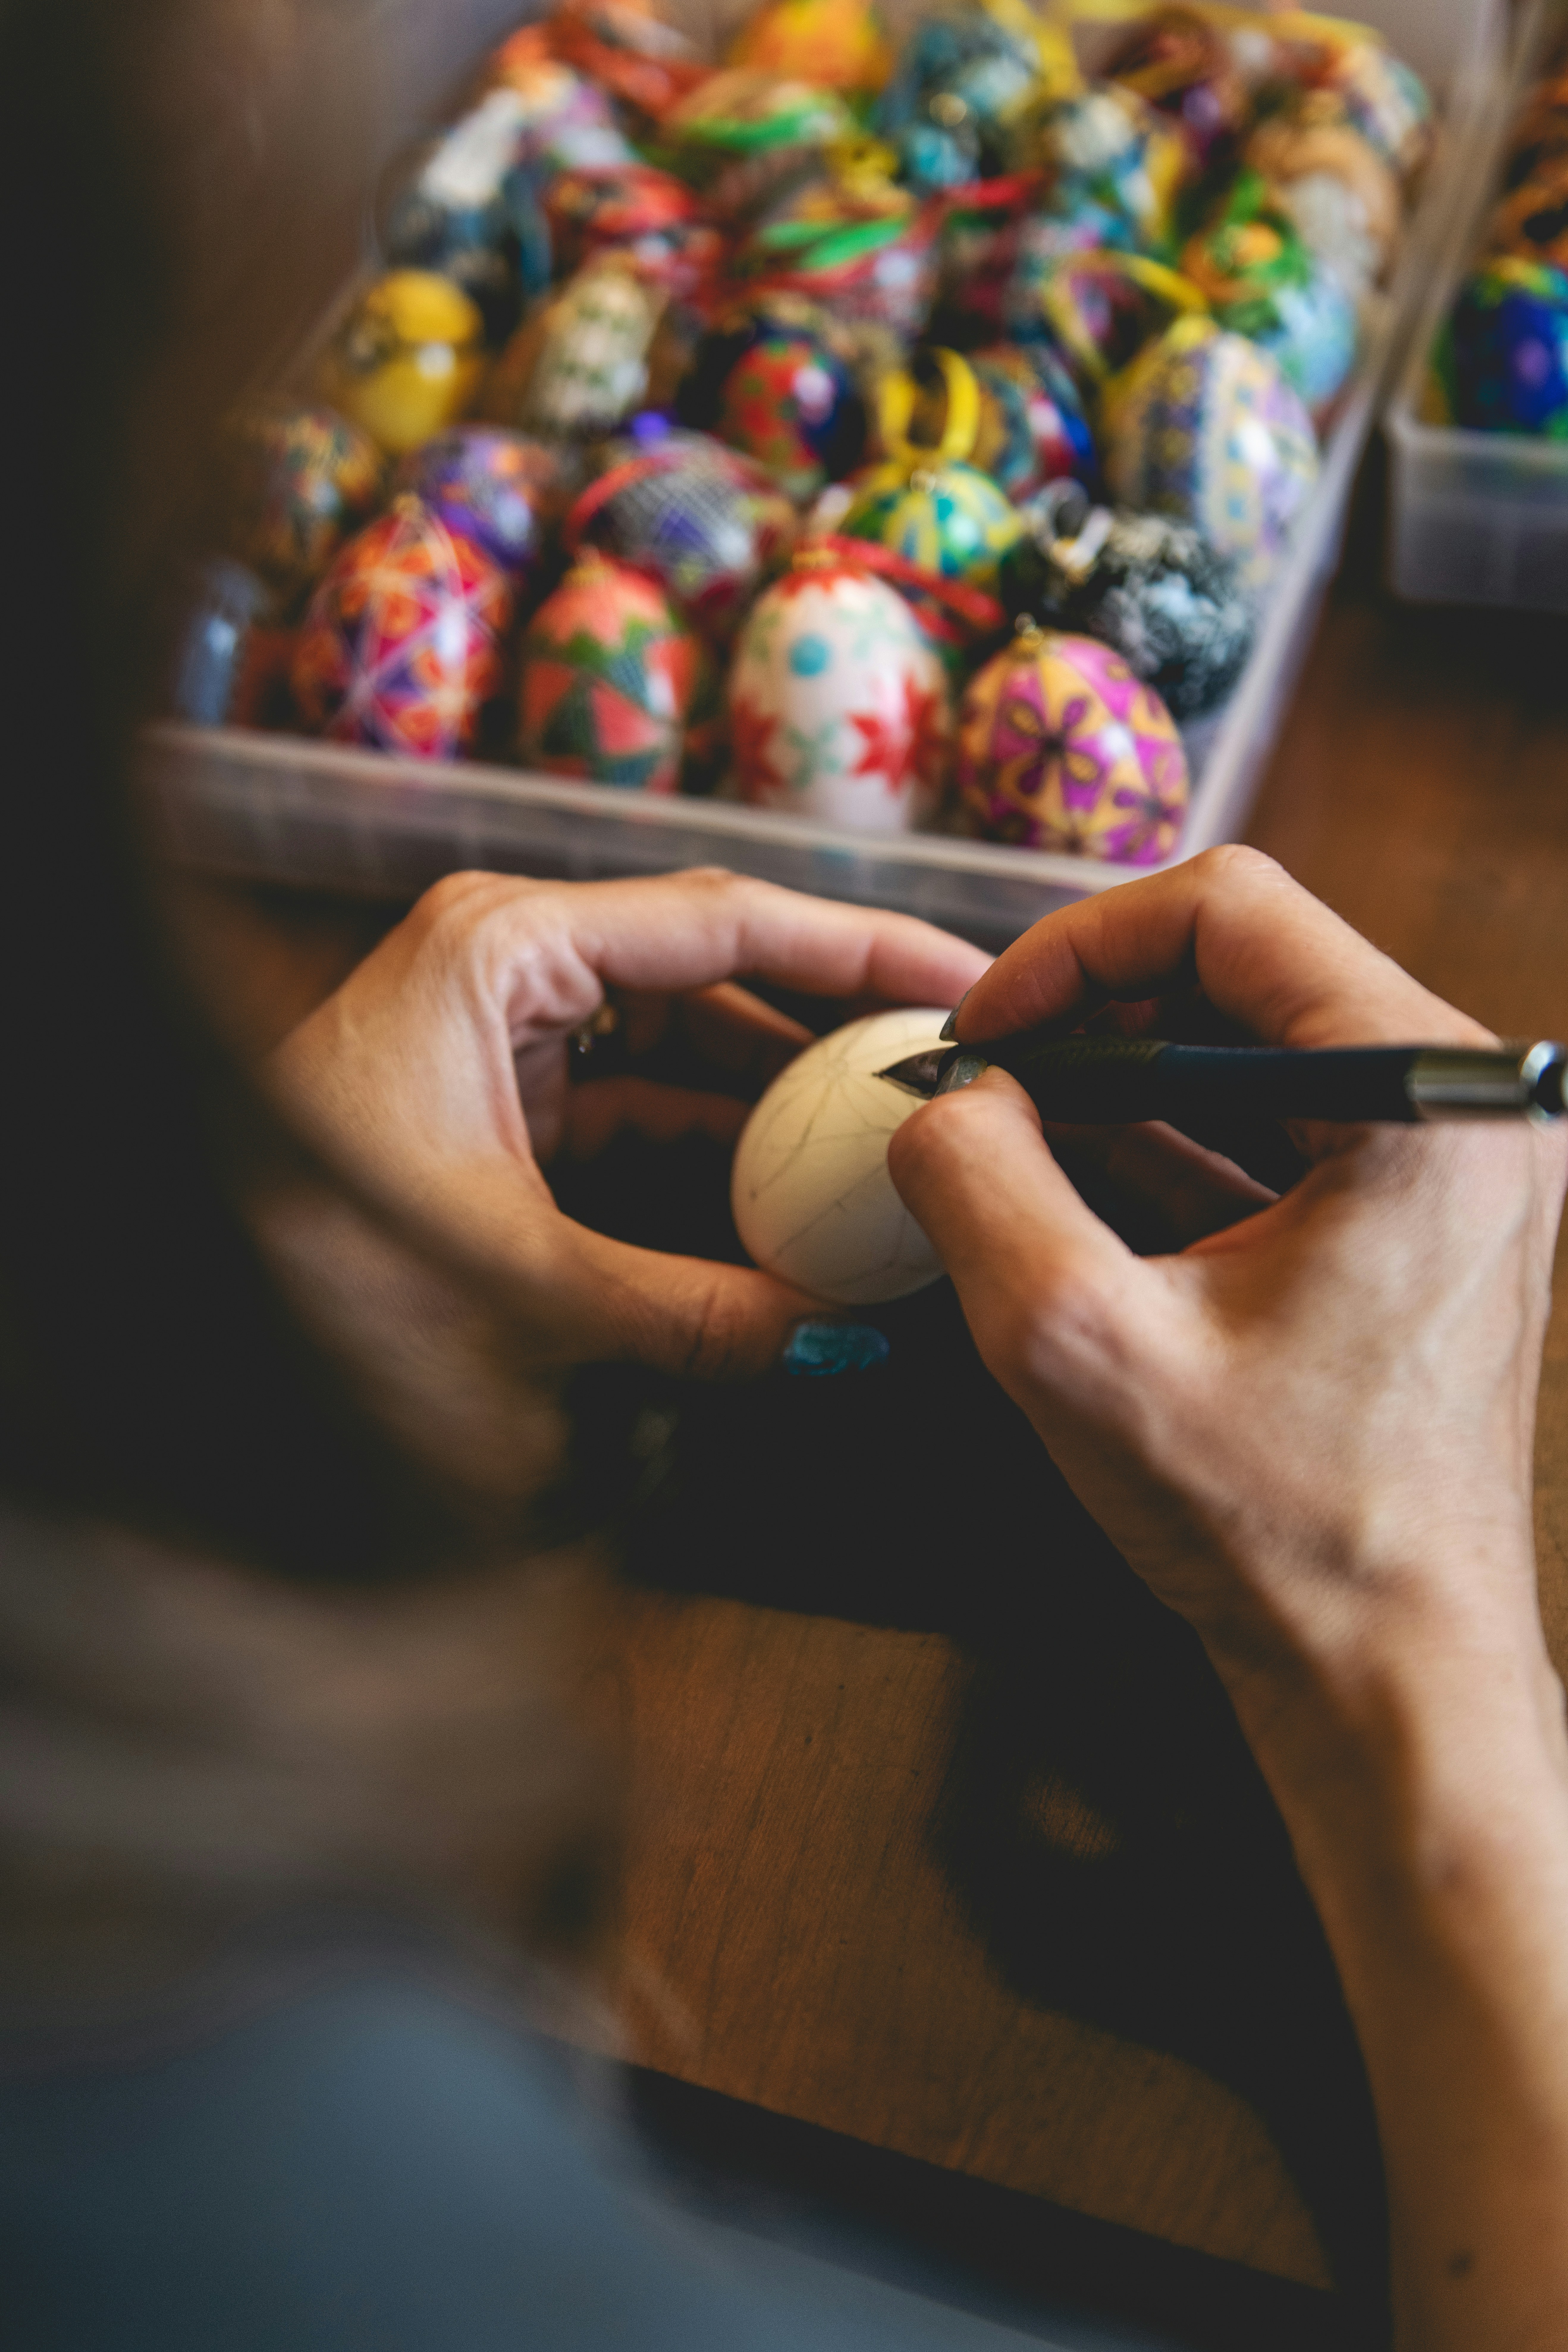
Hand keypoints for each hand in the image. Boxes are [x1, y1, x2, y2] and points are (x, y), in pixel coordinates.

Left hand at [256, 869, 985, 1507]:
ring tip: (890, 1136)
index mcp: (507, 946)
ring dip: (781, 1096)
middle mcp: (514, 961)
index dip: (860, 948)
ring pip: (686, 1041)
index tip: (966, 978)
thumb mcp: (517, 1282)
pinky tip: (793, 1191)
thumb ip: (683, 1312)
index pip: (727, 920)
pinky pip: (642, 1098)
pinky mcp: (508, 1091)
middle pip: (719, 970)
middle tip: (950, 1068)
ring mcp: (510, 1025)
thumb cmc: (316, 1248)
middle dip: (833, 1026)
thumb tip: (823, 1341)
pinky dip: (714, 1144)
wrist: (203, 1292)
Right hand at [889, 845, 1565, 1698]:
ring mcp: (1452, 1167)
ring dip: (1118, 1077)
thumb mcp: (1072, 1343)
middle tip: (979, 1083)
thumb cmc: (1270, 1532)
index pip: (1230, 909)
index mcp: (1427, 1106)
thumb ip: (978, 1183)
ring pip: (1253, 1042)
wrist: (1386, 1678)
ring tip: (1007, 1134)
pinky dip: (1168, 1137)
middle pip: (1246, 964)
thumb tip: (940, 1095)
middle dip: (1088, 1012)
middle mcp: (1468, 1112)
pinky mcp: (1417, 1222)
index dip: (1074, 948)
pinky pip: (1276, 1125)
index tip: (982, 1031)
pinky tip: (1070, 1182)